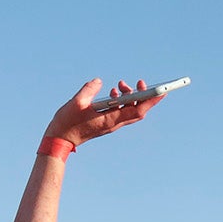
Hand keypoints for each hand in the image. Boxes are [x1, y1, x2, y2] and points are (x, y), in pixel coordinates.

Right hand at [43, 78, 163, 151]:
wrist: (60, 140)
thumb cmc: (67, 123)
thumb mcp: (77, 102)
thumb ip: (89, 89)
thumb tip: (99, 81)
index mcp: (110, 120)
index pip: (137, 111)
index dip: (151, 101)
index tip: (161, 92)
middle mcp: (114, 123)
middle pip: (137, 110)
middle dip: (143, 96)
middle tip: (141, 82)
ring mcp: (111, 123)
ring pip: (129, 110)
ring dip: (130, 97)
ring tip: (122, 84)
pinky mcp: (106, 122)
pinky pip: (120, 111)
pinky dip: (122, 101)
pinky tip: (114, 92)